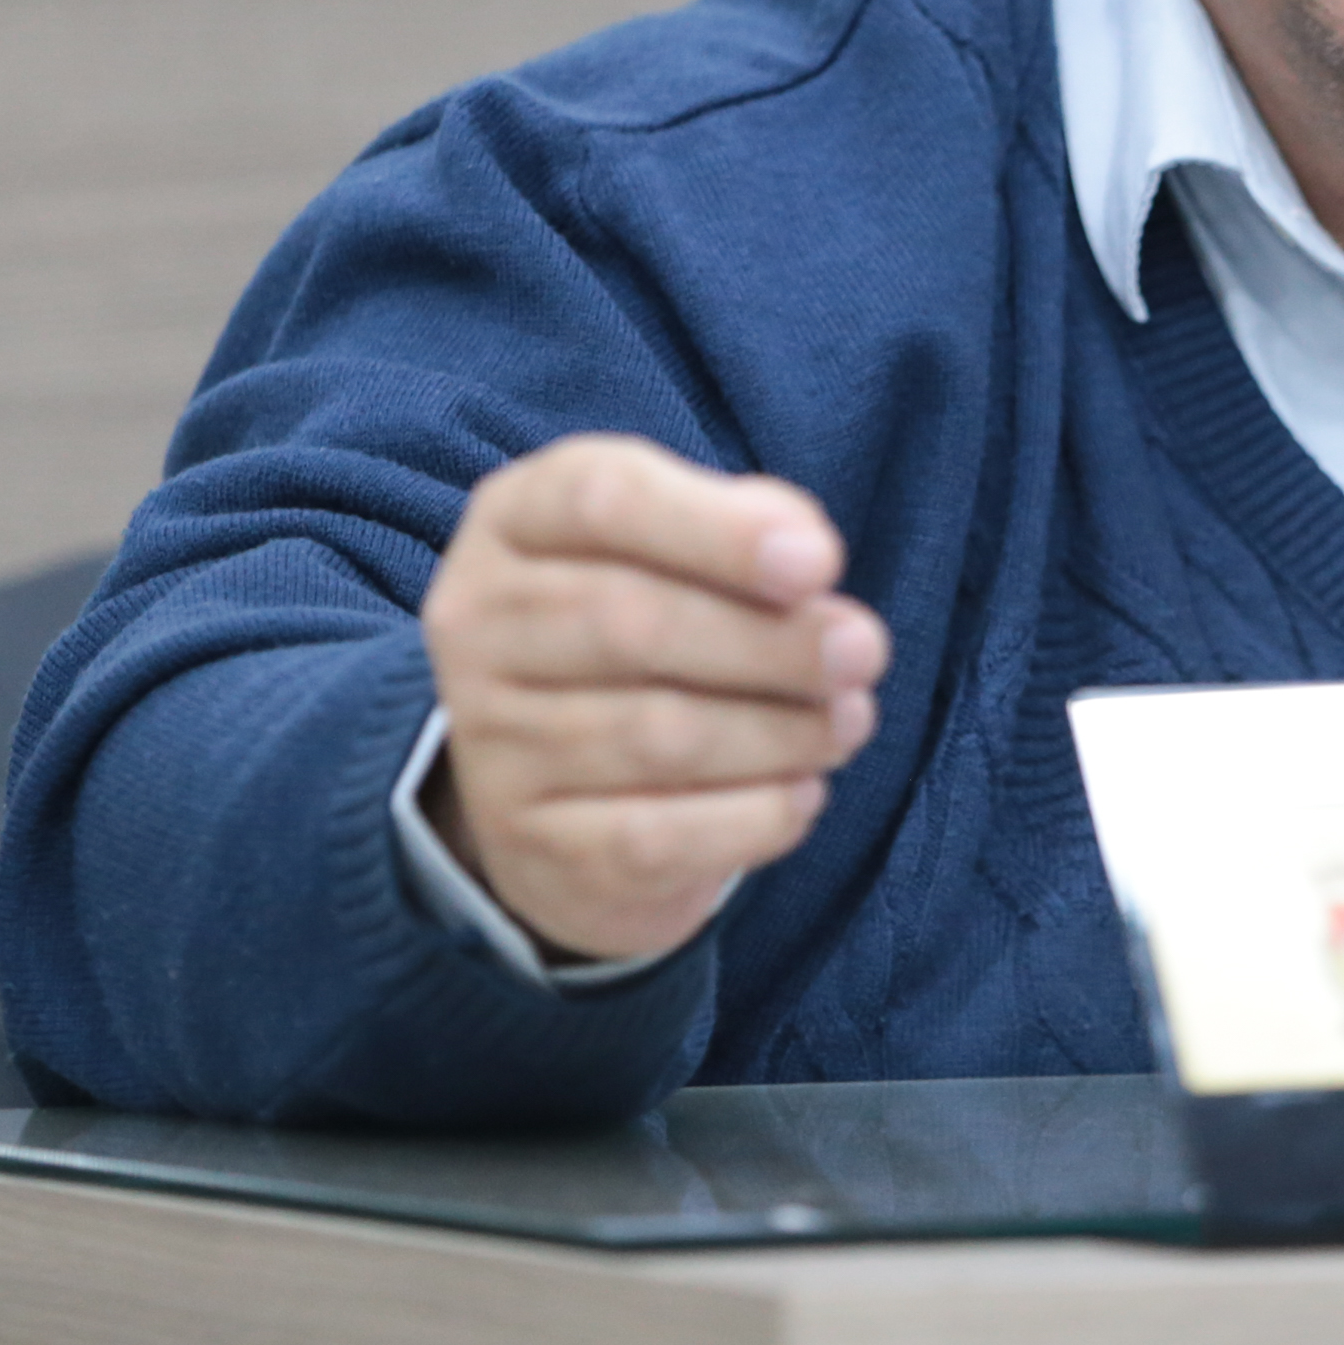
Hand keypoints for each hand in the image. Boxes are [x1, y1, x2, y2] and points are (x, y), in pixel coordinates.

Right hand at [418, 433, 888, 962]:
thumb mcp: (679, 549)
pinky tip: (803, 793)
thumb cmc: (644, 630)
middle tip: (864, 651)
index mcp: (514, 520)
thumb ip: (745, 527)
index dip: (719, 529)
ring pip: (656, 735)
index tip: (821, 562)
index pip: (602, 499)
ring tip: (850, 720)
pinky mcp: (530, 845)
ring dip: (779, 730)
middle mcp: (479, 624)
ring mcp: (492, 743)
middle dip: (770, 640)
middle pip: (630, 620)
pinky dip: (752, 815)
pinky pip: (656, 837)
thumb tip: (806, 555)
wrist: (559, 790)